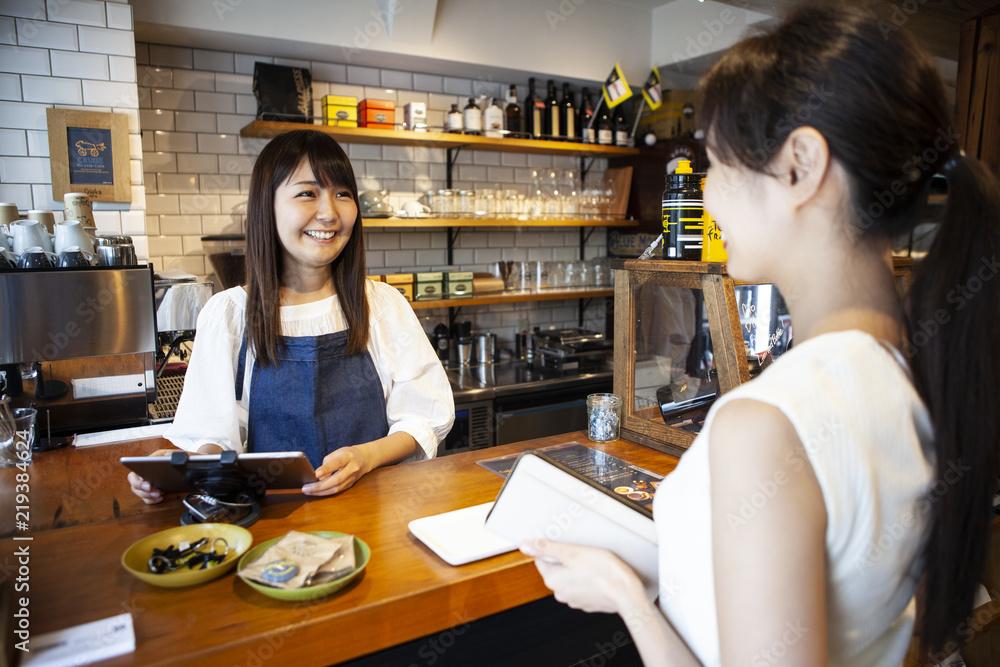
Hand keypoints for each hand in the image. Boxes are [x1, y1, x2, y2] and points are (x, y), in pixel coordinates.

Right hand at [127, 448, 175, 503]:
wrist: (183, 465)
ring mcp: (146, 483)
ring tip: (159, 495)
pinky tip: (160, 498)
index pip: (134, 473)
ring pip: (139, 493)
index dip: (138, 481)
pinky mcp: (151, 490)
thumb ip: (170, 455)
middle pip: (134, 485)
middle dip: (143, 491)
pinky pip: (146, 498)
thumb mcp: (174, 454)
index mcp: (146, 463)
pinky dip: (152, 500)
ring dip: (148, 496)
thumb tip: (169, 459)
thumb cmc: (176, 458)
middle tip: (155, 492)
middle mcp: (143, 474)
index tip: (149, 485)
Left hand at [302, 445, 370, 495]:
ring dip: (321, 492)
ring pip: (336, 488)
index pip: (337, 464)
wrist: (364, 459)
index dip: (326, 469)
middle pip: (336, 480)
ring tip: (308, 491)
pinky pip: (337, 491)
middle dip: (319, 486)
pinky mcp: (350, 485)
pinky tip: (317, 492)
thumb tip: (318, 477)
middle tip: (306, 488)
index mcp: (348, 457)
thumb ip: (327, 463)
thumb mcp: (337, 452)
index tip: (315, 474)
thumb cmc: (347, 454)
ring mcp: (352, 478)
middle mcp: (352, 468)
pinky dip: (326, 492)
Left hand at [520, 539, 645, 614]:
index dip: (554, 549)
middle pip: (557, 568)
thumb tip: (525, 545)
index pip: (542, 559)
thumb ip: (547, 548)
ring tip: (593, 562)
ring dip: (578, 569)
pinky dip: (588, 579)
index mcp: (553, 580)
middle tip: (582, 552)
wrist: (626, 593)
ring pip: (571, 577)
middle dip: (567, 559)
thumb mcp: (572, 552)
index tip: (566, 545)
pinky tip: (599, 573)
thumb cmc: (603, 571)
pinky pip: (583, 586)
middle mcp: (560, 593)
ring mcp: (574, 600)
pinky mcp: (588, 602)